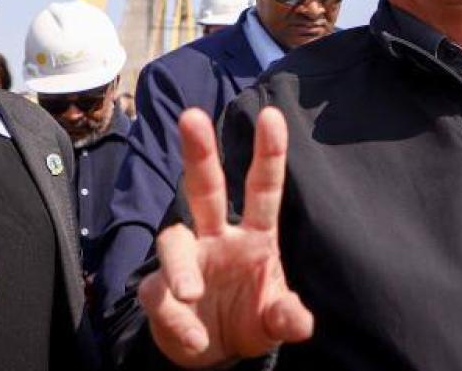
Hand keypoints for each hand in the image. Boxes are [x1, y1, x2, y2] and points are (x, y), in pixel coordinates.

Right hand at [140, 106, 312, 367]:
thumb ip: (287, 317)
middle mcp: (217, 237)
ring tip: (192, 294)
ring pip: (173, 240)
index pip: (262, 189)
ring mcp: (186, 261)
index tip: (272, 115)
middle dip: (199, 152)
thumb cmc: (249, 320)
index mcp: (254, 236)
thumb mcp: (274, 321)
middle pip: (205, 187)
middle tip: (193, 115)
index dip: (268, 153)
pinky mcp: (159, 292)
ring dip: (179, 266)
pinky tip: (195, 340)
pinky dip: (176, 320)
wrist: (213, 354)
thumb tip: (301, 322)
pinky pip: (160, 296)